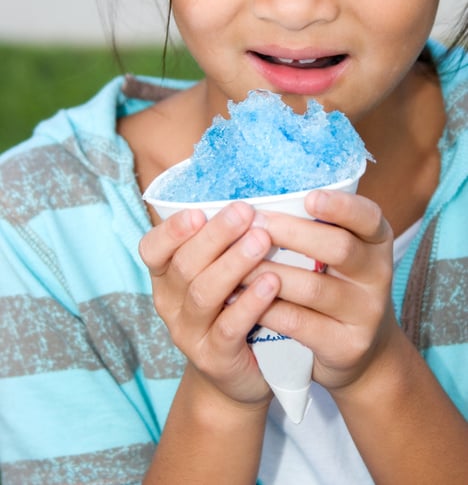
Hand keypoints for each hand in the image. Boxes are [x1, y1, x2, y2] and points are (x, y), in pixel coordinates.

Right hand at [139, 201, 280, 405]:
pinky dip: (250, 303)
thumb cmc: (232, 308)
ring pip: (204, 293)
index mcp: (166, 277)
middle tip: (245, 212)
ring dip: (233, 263)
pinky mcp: (214, 358)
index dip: (170, 230)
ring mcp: (188, 333)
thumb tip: (251, 192)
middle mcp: (170, 303)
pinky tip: (271, 282)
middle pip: (184, 265)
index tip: (197, 212)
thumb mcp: (218, 272)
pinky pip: (229, 328)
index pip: (152, 249)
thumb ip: (223, 240)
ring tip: (261, 240)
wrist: (239, 376)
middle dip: (215, 236)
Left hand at [244, 189, 395, 391]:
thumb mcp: (338, 251)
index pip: (368, 217)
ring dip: (268, 272)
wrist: (361, 348)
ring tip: (233, 263)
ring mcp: (366, 312)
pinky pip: (299, 322)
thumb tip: (254, 200)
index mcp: (377, 241)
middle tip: (253, 224)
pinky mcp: (347, 345)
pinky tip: (238, 297)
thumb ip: (313, 226)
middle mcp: (378, 274)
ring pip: (313, 287)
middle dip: (291, 233)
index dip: (341, 206)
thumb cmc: (336, 282)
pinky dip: (266, 308)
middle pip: (338, 248)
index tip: (309, 198)